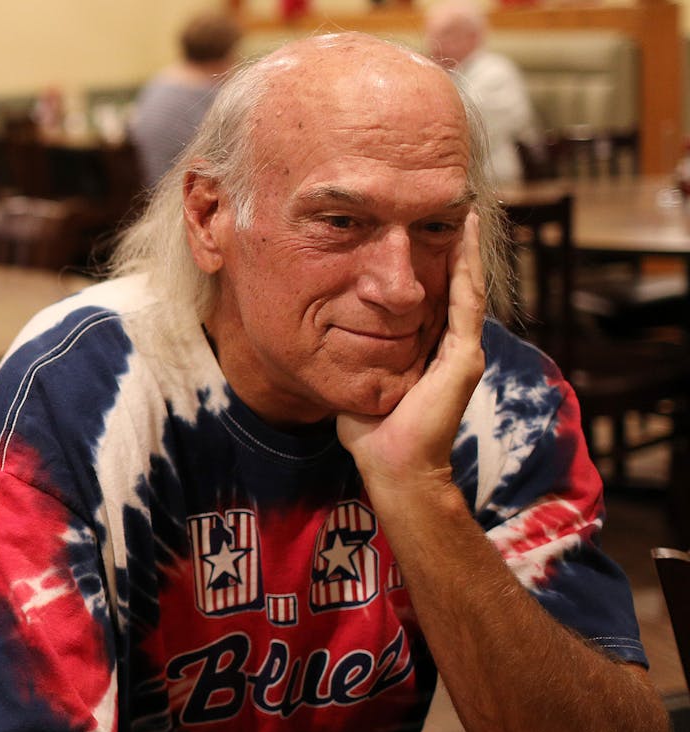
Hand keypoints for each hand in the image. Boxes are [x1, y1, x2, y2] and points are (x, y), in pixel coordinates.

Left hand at [337, 212, 485, 495]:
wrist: (393, 466)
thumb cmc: (370, 432)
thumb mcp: (356, 377)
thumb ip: (349, 353)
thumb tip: (320, 331)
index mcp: (429, 349)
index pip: (435, 296)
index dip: (434, 264)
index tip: (425, 230)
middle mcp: (451, 346)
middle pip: (456, 286)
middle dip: (457, 248)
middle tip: (457, 208)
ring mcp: (462, 352)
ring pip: (467, 288)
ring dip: (467, 250)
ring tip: (467, 214)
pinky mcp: (463, 359)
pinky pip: (466, 305)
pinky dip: (466, 271)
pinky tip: (465, 242)